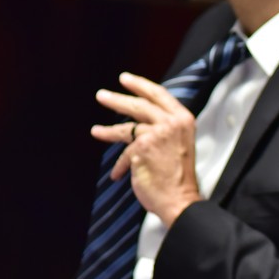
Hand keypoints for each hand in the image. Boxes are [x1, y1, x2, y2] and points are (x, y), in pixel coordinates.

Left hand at [91, 72, 201, 226]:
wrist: (180, 198)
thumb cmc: (180, 175)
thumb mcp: (179, 142)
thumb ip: (165, 128)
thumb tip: (139, 121)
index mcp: (184, 119)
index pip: (159, 94)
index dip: (141, 85)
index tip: (125, 79)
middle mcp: (171, 123)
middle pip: (139, 105)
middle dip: (117, 100)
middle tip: (101, 95)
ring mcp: (156, 134)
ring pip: (126, 127)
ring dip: (108, 130)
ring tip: (95, 131)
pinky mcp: (141, 149)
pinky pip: (124, 154)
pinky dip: (121, 166)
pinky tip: (118, 174)